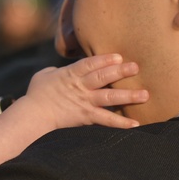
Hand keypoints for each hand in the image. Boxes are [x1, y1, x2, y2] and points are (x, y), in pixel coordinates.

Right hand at [21, 54, 148, 129]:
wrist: (33, 115)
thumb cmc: (37, 94)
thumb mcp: (44, 75)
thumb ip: (57, 70)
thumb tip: (60, 70)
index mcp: (71, 74)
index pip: (90, 64)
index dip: (104, 59)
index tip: (119, 56)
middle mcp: (80, 87)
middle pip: (102, 77)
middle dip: (120, 72)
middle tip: (136, 67)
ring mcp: (85, 102)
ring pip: (109, 97)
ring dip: (128, 96)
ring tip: (145, 94)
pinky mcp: (86, 117)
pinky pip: (106, 120)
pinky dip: (121, 122)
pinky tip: (136, 123)